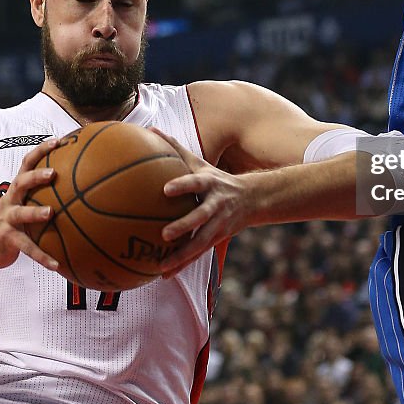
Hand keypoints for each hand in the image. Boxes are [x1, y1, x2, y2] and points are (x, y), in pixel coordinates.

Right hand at [0, 138, 61, 272]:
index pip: (27, 163)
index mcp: (17, 190)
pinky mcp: (8, 240)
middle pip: (21, 182)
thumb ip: (45, 194)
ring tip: (51, 213)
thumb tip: (82, 186)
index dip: (41, 150)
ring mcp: (8, 220)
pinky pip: (27, 248)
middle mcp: (10, 201)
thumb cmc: (13, 224)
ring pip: (21, 214)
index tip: (59, 140)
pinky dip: (42, 256)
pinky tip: (57, 264)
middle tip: (53, 173)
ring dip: (35, 213)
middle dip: (36, 176)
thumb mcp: (25, 205)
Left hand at [153, 128, 249, 277]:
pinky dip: (182, 264)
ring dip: (182, 254)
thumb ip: (175, 149)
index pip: (196, 183)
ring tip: (162, 264)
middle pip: (201, 217)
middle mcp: (216, 205)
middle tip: (164, 234)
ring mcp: (218, 224)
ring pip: (201, 241)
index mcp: (210, 184)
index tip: (166, 190)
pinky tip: (164, 274)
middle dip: (184, 226)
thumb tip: (150, 129)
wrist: (252, 199)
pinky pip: (198, 253)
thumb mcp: (200, 163)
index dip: (183, 185)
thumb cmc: (216, 179)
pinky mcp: (217, 238)